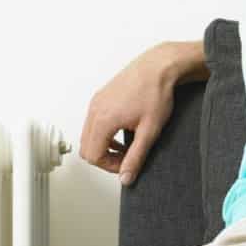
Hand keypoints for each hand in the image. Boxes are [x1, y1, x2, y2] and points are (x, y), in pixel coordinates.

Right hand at [78, 41, 201, 184]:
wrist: (158, 67)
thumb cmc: (156, 93)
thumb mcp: (149, 131)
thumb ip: (136, 157)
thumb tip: (126, 178)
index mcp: (104, 120)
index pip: (93, 156)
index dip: (110, 166)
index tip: (127, 164)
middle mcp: (95, 110)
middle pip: (86, 148)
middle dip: (104, 158)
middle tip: (126, 158)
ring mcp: (96, 102)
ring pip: (88, 135)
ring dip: (103, 146)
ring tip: (127, 145)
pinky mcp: (100, 97)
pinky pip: (93, 122)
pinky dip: (103, 133)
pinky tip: (122, 131)